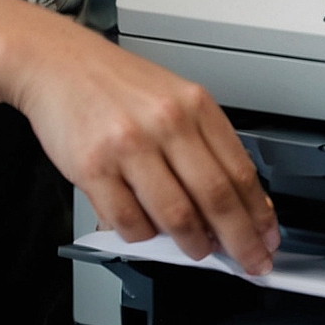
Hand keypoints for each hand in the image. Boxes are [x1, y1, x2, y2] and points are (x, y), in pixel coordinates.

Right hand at [1, 13, 278, 272]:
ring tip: (196, 248)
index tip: (267, 238)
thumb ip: (204, 144)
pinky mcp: (94, 169)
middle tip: (249, 261)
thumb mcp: (174, 97)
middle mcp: (166, 122)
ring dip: (193, 244)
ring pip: (176, 218)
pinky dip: (143, 236)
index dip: (258, 214)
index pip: (240, 171)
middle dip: (239, 242)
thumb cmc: (115, 82)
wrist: (57, 62)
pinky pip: (130, 223)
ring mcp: (129, 146)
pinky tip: (146, 228)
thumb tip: (238, 201)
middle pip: (216, 199)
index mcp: (193, 103)